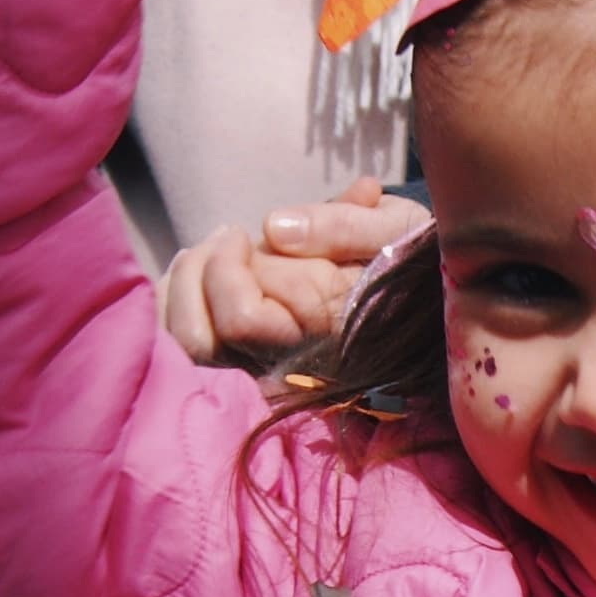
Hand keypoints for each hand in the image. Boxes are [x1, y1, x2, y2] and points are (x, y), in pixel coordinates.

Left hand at [160, 180, 424, 360]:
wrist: (421, 292)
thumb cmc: (411, 254)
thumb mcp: (394, 228)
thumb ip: (344, 226)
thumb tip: (275, 229)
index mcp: (321, 338)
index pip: (241, 321)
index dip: (227, 270)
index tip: (242, 232)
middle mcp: (288, 367)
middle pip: (198, 342)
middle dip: (194, 275)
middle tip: (222, 237)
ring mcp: (263, 370)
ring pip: (184, 348)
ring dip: (179, 286)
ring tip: (208, 250)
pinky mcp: (245, 362)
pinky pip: (182, 347)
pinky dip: (174, 301)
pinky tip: (197, 271)